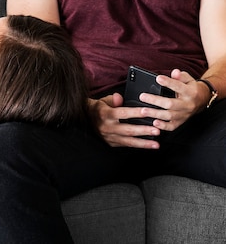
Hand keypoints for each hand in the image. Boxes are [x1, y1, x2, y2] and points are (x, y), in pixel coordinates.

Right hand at [90, 69, 205, 148]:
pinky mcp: (112, 143)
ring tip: (156, 143)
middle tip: (157, 130)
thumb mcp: (104, 100)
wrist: (86, 119)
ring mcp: (110, 137)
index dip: (135, 113)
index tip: (147, 112)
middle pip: (128, 129)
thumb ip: (113, 99)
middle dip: (143, 130)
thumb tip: (120, 97)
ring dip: (144, 142)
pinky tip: (149, 146)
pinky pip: (127, 145)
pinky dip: (139, 146)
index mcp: (105, 114)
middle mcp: (107, 127)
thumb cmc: (98, 108)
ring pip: (129, 141)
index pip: (122, 113)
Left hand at [141, 69, 207, 130]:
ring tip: (143, 111)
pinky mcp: (181, 122)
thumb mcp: (188, 79)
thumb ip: (180, 76)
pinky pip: (172, 127)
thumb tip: (175, 72)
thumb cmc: (191, 88)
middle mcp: (187, 105)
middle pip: (170, 104)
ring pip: (169, 116)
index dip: (168, 82)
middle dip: (155, 101)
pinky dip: (163, 126)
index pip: (178, 87)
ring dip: (155, 114)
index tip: (158, 78)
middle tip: (142, 97)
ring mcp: (184, 115)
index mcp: (190, 92)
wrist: (202, 100)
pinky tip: (154, 123)